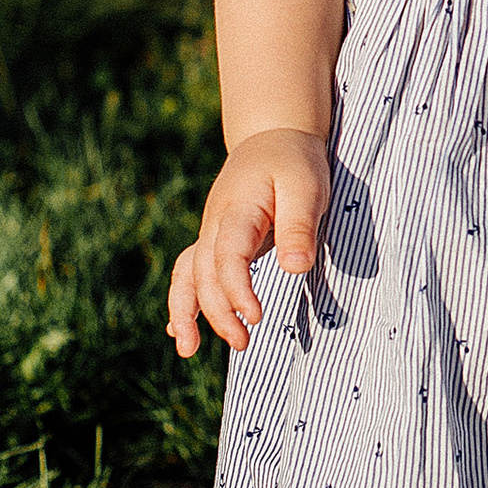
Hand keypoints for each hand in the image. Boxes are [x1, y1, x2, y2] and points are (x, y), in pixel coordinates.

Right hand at [167, 127, 330, 356]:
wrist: (274, 136)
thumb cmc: (294, 162)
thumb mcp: (306, 186)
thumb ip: (299, 226)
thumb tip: (295, 268)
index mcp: (238, 210)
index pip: (227, 256)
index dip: (237, 290)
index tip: (255, 316)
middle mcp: (215, 224)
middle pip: (203, 273)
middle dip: (217, 313)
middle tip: (244, 343)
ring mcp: (210, 232)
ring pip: (186, 275)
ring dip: (186, 312)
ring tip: (188, 350)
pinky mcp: (216, 240)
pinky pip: (190, 272)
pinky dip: (183, 300)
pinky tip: (181, 330)